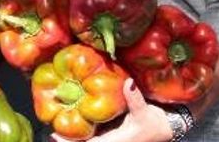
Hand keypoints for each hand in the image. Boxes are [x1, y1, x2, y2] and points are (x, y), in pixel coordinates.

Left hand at [50, 78, 171, 141]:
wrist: (168, 126)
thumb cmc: (156, 123)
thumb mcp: (145, 111)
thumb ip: (134, 98)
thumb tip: (128, 82)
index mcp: (114, 141)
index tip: (54, 136)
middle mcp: (110, 141)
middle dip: (68, 138)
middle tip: (51, 128)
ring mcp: (111, 138)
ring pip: (89, 138)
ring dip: (75, 134)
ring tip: (58, 120)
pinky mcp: (113, 133)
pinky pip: (95, 133)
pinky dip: (85, 129)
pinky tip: (77, 117)